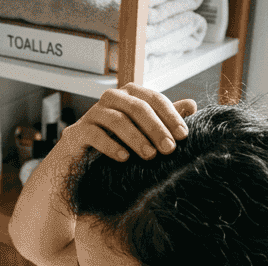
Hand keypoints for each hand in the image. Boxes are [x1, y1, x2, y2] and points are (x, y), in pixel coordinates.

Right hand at [63, 83, 196, 161]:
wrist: (78, 167)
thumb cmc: (115, 146)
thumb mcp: (142, 133)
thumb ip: (163, 119)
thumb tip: (191, 105)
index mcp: (129, 96)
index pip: (153, 99)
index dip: (170, 116)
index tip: (183, 136)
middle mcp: (110, 99)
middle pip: (136, 107)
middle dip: (156, 128)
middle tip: (169, 149)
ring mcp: (91, 114)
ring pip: (116, 119)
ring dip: (136, 137)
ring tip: (150, 155)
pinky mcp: (76, 132)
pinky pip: (94, 134)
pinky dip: (110, 145)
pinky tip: (124, 158)